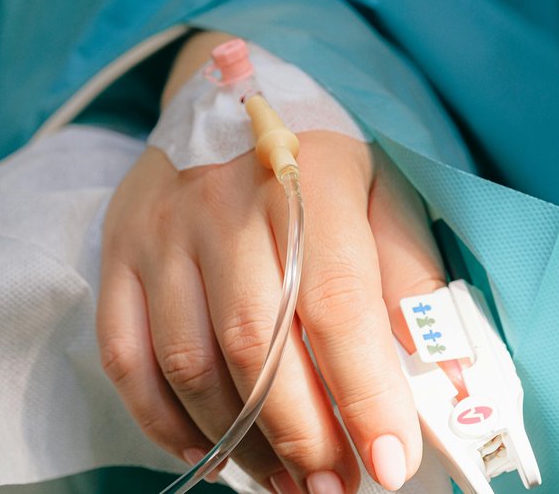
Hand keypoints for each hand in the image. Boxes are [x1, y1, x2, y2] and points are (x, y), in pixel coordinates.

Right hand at [97, 128, 444, 492]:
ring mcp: (159, 234)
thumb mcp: (379, 192)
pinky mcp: (118, 257)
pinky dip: (162, 419)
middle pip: (255, 343)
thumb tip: (440, 371)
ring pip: (188, 362)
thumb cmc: (311, 161)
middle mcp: (221, 207)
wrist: (217, 102)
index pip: (335, 302)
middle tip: (332, 485)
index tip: (388, 462)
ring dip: (238, 440)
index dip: (364, 392)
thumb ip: (410, 275)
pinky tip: (206, 448)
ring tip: (283, 479)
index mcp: (305, 183)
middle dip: (300, 434)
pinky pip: (125, 356)